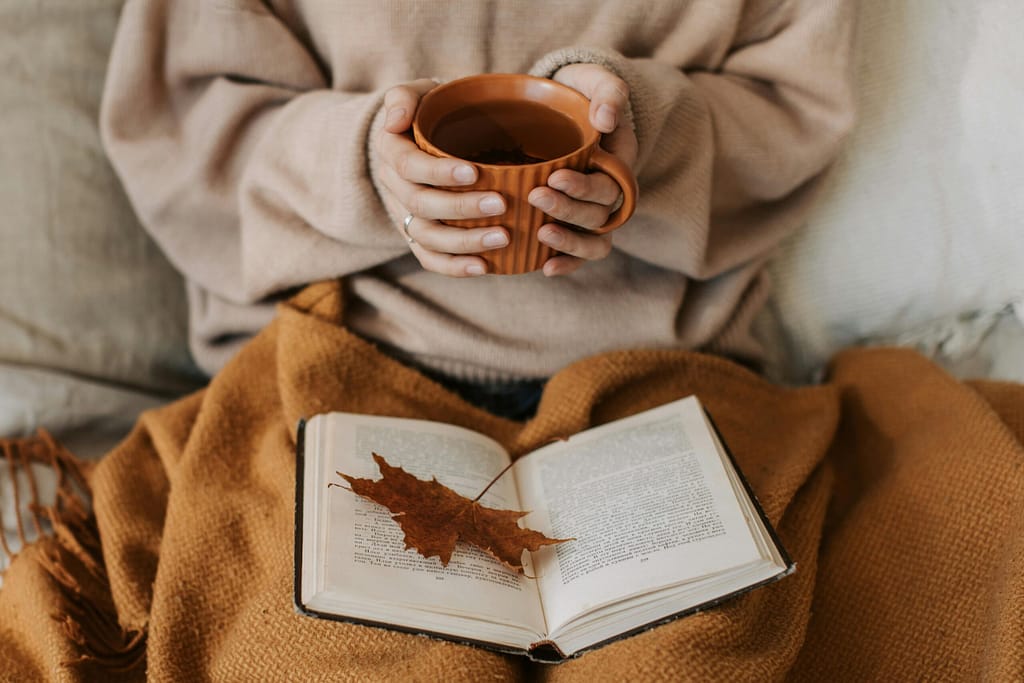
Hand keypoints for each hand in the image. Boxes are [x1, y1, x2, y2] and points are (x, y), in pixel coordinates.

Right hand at [375, 79, 510, 276]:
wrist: (428, 138)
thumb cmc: (432, 112)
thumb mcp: (419, 93)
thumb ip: (405, 97)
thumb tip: (394, 120)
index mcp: (392, 151)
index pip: (409, 165)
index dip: (438, 172)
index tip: (474, 172)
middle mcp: (395, 187)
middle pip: (421, 204)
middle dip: (460, 207)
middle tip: (500, 204)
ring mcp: (406, 215)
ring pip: (427, 237)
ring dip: (463, 241)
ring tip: (502, 237)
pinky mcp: (419, 237)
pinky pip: (431, 259)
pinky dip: (455, 267)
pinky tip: (484, 267)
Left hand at [531, 64, 638, 276]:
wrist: (561, 108)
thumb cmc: (578, 92)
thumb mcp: (595, 81)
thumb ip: (608, 92)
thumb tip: (607, 119)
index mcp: (620, 162)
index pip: (610, 184)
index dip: (584, 187)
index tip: (555, 176)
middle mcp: (610, 192)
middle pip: (599, 214)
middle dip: (568, 209)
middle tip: (536, 196)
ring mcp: (592, 211)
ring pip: (594, 240)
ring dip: (570, 242)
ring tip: (541, 234)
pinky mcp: (573, 224)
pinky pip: (579, 253)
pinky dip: (567, 263)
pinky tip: (545, 268)